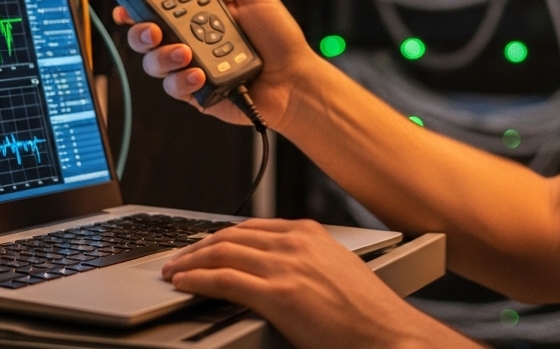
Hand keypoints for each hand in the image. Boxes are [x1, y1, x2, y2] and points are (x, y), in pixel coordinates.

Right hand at [114, 0, 323, 128]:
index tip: (127, 3)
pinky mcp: (196, 93)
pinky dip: (183, 80)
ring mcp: (191, 68)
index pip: (158, 9)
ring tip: (185, 52)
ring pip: (154, 63)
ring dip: (163, 56)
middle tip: (153, 29)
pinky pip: (175, 88)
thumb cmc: (281, 41)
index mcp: (199, 16)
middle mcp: (190, 42)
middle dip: (140, 32)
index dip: (136, 6)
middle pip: (145, 37)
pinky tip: (199, 72)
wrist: (295, 79)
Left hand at [161, 219, 467, 348]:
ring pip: (222, 253)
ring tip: (174, 272)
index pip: (251, 227)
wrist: (386, 332)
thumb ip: (305, 261)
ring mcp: (286, 266)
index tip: (202, 246)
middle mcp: (295, 242)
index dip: (219, 236)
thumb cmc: (366, 312)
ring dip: (190, 262)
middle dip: (198, 247)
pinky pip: (224, 280)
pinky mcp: (279, 294)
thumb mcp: (334, 269)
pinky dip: (197, 280)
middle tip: (179, 259)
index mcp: (309, 233)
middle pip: (231, 236)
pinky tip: (184, 284)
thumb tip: (276, 269)